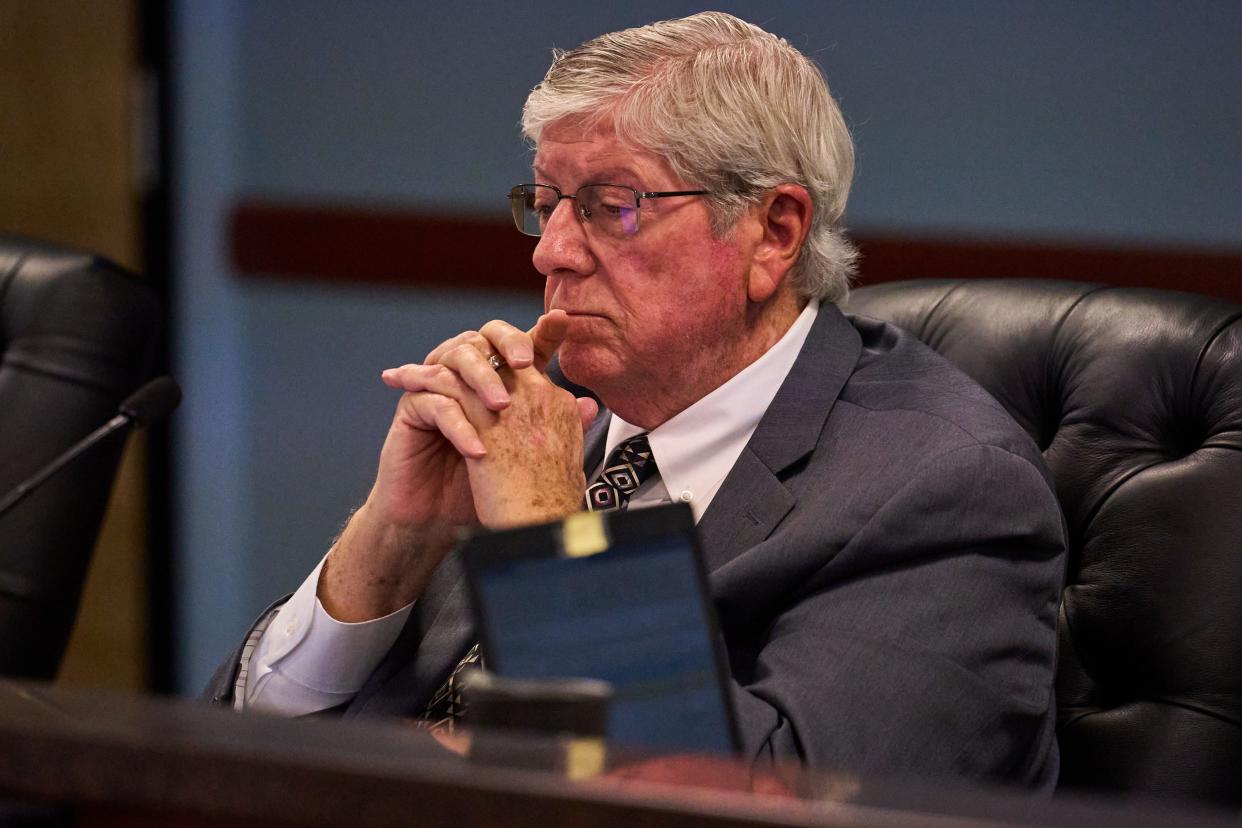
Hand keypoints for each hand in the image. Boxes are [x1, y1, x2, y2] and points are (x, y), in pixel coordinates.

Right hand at [319, 312, 596, 620]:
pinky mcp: (412, 410)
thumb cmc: (485, 489)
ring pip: (456, 359)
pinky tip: (478, 450)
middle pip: (484, 338)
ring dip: (481, 380)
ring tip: (501, 408)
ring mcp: (437, 389)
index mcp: (497, 380)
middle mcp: (466, 377)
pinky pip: (435, 404)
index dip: (541, 332)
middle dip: (506, 343)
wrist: (441, 522)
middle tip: (525, 362)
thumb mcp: (527, 456)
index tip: (561, 321)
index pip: (519, 346)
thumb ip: (556, 426)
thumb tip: (591, 405)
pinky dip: (459, 425)